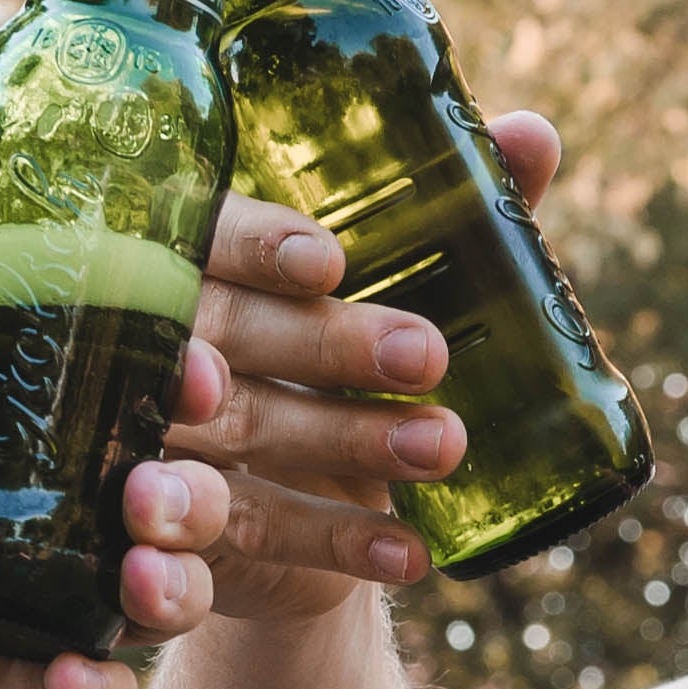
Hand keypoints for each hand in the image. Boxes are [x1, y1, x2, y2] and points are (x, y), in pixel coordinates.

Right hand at [169, 120, 561, 620]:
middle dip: (326, 344)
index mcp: (190, 254)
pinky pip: (250, 534)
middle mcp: (154, 339)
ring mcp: (152, 435)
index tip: (329, 261)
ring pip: (241, 430)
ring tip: (444, 445)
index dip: (257, 245)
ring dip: (344, 440)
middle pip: (224, 332)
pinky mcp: (178, 528)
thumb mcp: (386, 279)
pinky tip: (412, 553)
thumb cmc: (328, 353)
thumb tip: (534, 135)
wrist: (285, 502)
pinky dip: (334, 542)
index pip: (204, 232)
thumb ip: (448, 206)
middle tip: (428, 354)